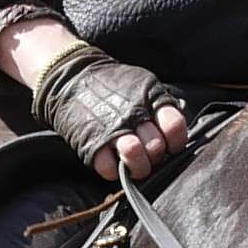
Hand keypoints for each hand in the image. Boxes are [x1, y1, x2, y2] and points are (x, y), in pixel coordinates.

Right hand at [27, 34, 193, 183]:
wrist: (72, 76)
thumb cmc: (112, 84)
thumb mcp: (143, 84)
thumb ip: (160, 106)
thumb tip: (175, 132)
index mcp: (150, 100)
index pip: (174, 127)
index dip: (176, 141)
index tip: (170, 144)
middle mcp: (133, 116)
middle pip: (156, 147)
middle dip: (156, 157)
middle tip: (149, 155)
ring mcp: (112, 130)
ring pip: (135, 158)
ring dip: (138, 167)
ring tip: (135, 165)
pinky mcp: (91, 144)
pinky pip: (109, 169)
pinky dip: (113, 170)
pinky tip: (113, 161)